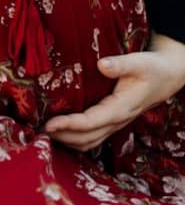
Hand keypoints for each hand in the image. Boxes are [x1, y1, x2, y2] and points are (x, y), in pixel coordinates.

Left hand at [43, 33, 184, 150]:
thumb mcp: (139, 62)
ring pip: (89, 142)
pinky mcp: (112, 121)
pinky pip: (92, 137)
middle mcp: (117, 121)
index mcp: (120, 108)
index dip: (69, 125)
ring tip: (44, 134)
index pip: (90, 122)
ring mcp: (114, 124)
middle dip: (62, 137)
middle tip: (37, 130)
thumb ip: (120, 64)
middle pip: (86, 138)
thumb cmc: (152, 68)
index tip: (49, 123)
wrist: (166, 77)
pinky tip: (61, 131)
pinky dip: (75, 138)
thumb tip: (101, 64)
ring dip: (67, 141)